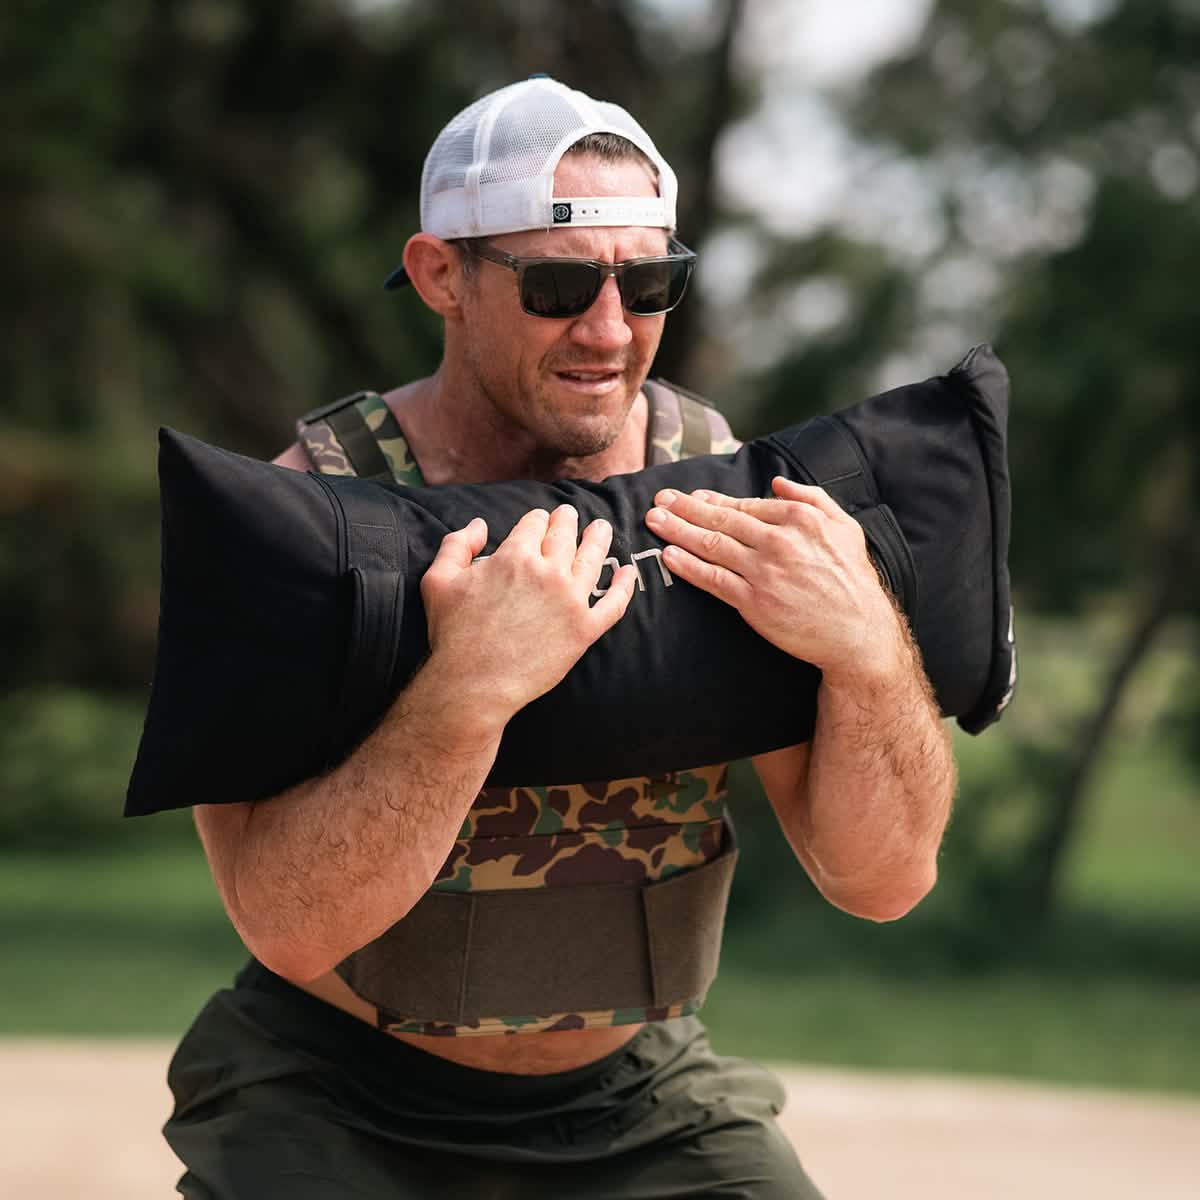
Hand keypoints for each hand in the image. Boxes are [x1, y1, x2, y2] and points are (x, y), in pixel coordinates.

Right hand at [421, 506, 637, 723]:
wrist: (474, 684)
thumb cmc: (453, 634)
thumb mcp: (438, 580)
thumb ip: (457, 544)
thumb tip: (479, 524)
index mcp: (516, 556)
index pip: (535, 523)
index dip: (536, 520)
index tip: (539, 521)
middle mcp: (549, 572)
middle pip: (566, 534)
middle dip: (568, 520)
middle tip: (571, 515)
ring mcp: (571, 600)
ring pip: (593, 559)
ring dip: (599, 538)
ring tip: (602, 528)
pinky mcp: (585, 629)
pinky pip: (614, 603)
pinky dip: (624, 586)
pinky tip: (627, 572)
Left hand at [645, 477, 903, 681]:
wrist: (857, 632)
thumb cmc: (853, 580)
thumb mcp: (846, 527)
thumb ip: (813, 498)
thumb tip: (777, 482)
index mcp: (798, 519)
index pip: (744, 506)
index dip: (712, 501)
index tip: (691, 496)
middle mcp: (778, 541)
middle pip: (720, 521)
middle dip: (684, 508)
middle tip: (659, 499)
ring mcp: (764, 572)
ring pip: (711, 545)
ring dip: (677, 530)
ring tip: (654, 520)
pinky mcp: (754, 602)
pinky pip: (713, 579)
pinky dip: (687, 566)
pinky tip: (669, 554)